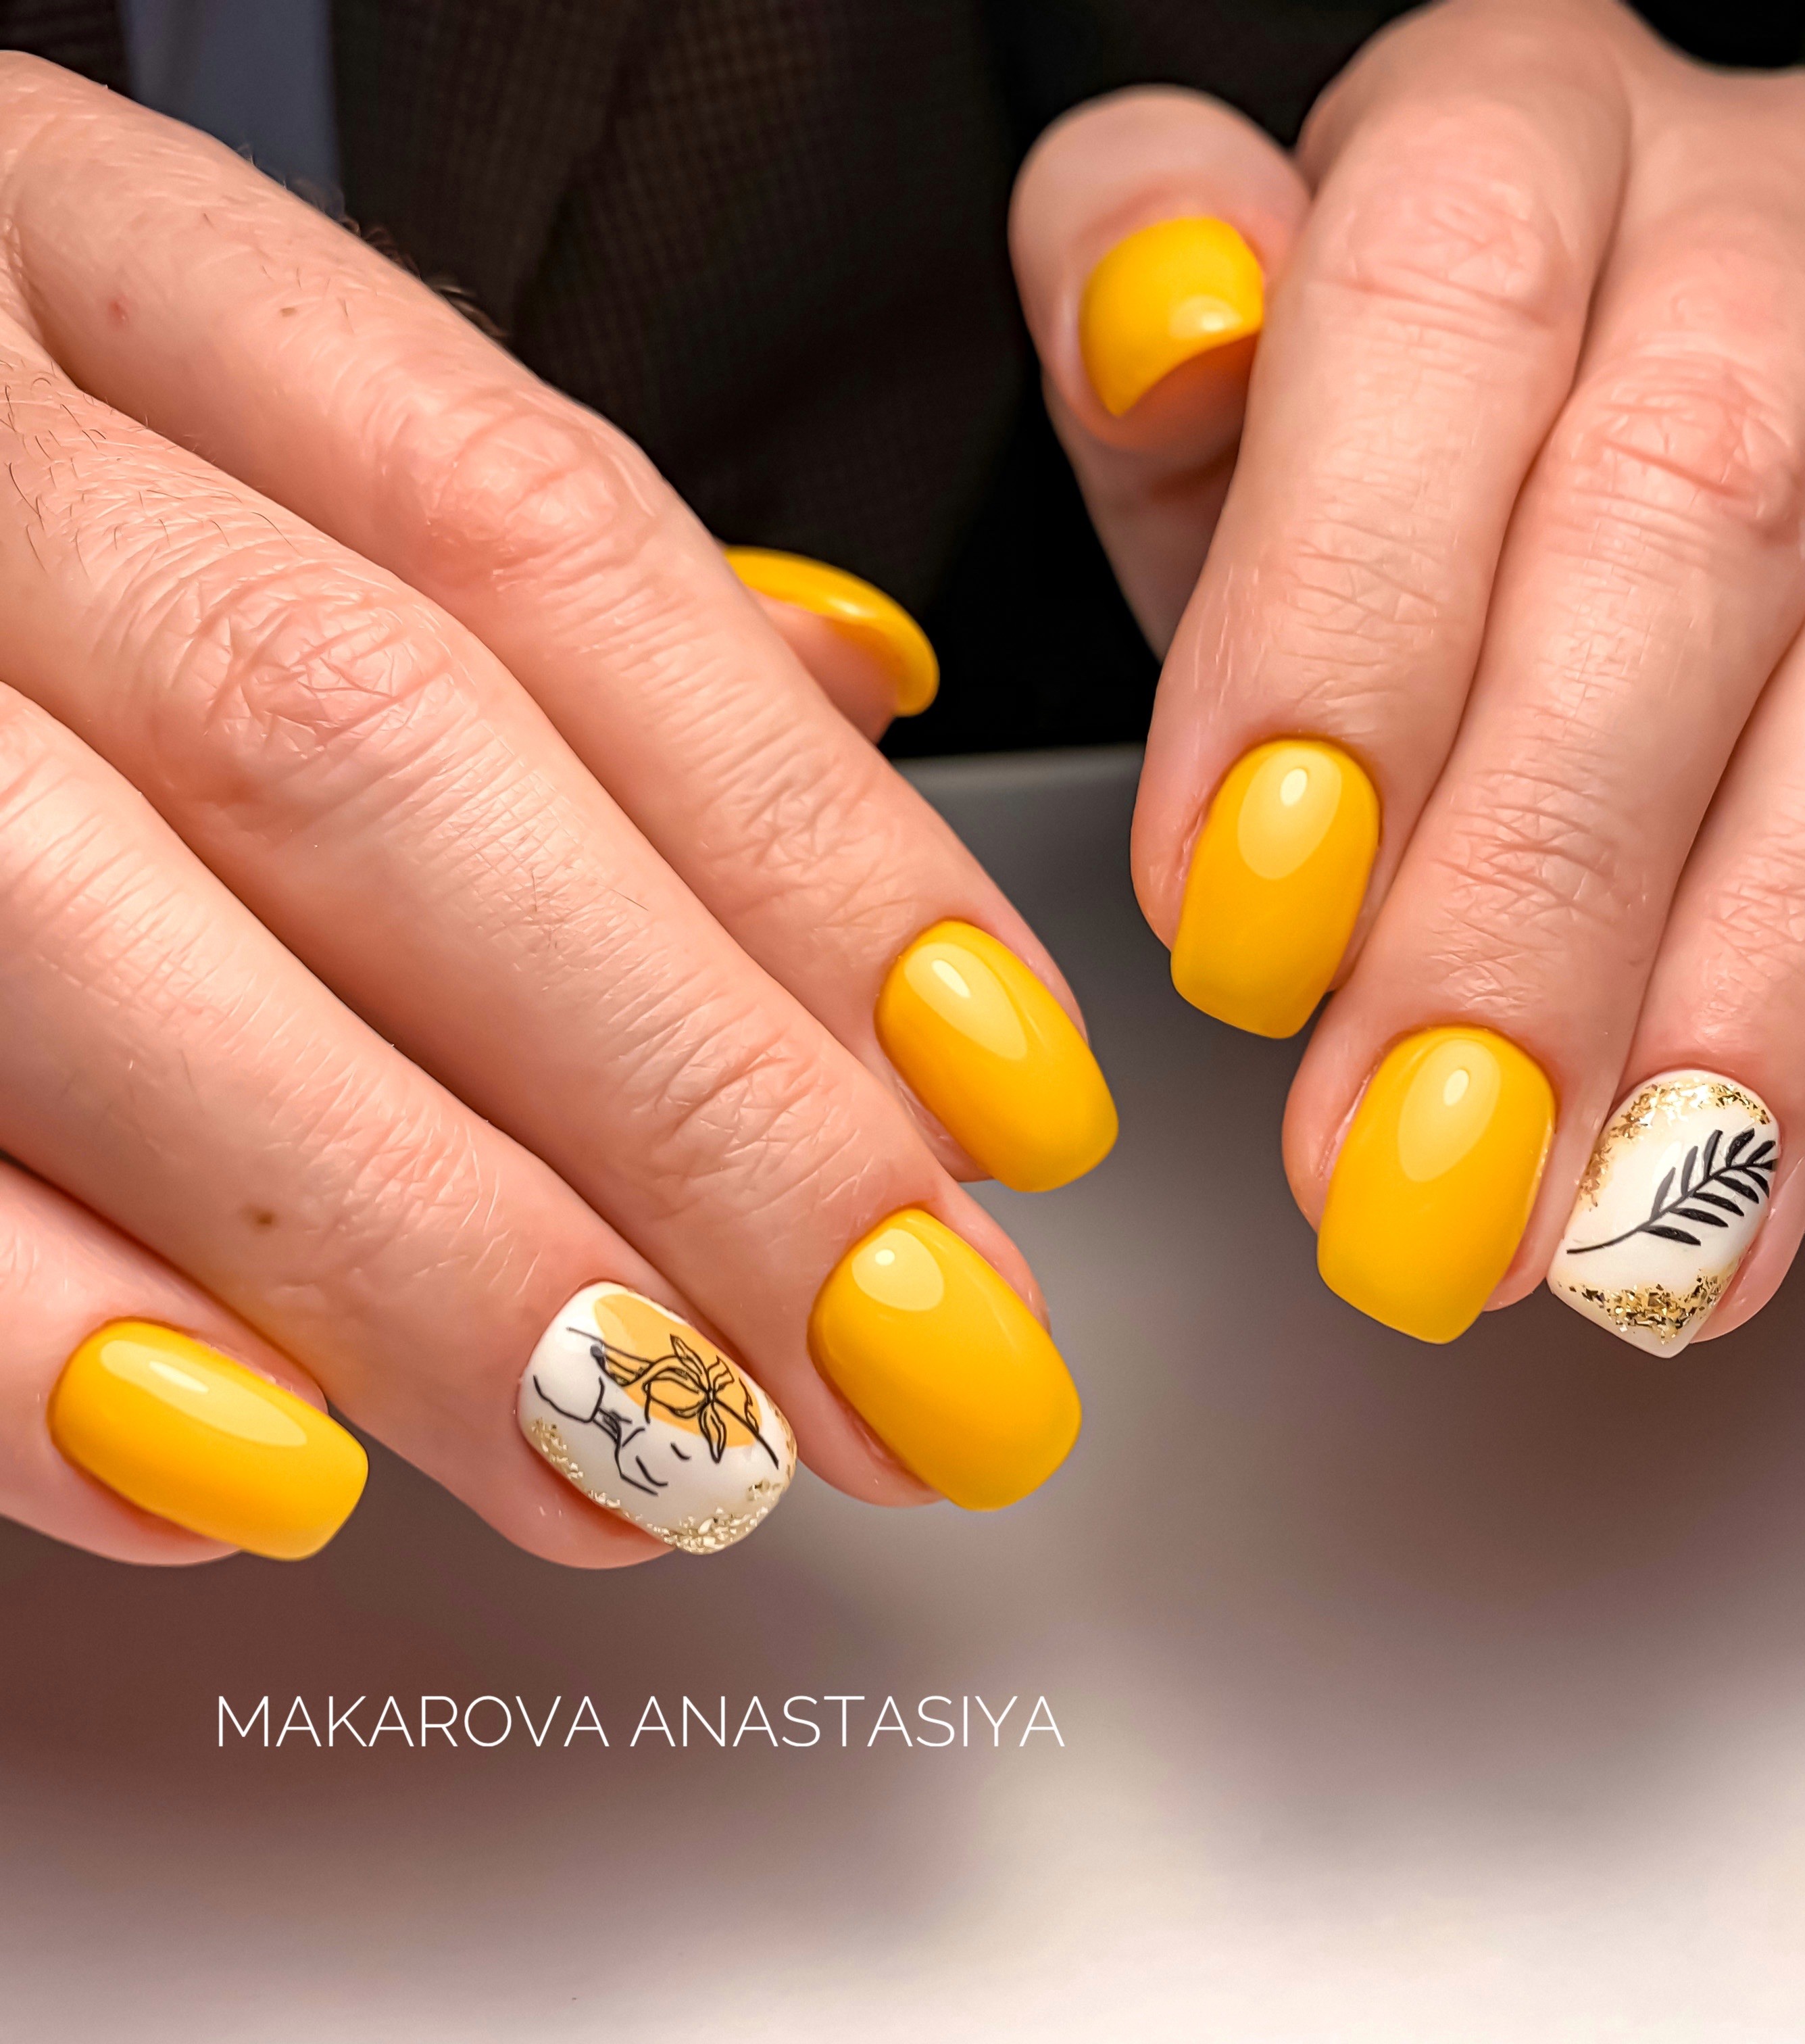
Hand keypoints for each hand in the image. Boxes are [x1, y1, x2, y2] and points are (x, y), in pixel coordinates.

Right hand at [0, 58, 1111, 1565]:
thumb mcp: (238, 425)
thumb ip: (518, 586)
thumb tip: (853, 706)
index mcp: (105, 268)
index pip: (551, 549)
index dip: (813, 850)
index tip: (1011, 1104)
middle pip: (381, 764)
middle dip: (693, 1103)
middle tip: (911, 1361)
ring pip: (118, 944)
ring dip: (432, 1256)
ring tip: (669, 1456)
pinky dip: (34, 1325)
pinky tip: (259, 1473)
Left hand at [1014, 0, 1804, 1351]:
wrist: (1560, 410)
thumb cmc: (1349, 439)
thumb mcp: (1193, 372)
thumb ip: (1140, 317)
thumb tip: (1160, 339)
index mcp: (1508, 125)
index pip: (1439, 314)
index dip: (1341, 631)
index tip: (1239, 924)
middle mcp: (1762, 216)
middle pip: (1684, 527)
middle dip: (1539, 896)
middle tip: (1420, 1171)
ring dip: (1762, 986)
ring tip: (1625, 1232)